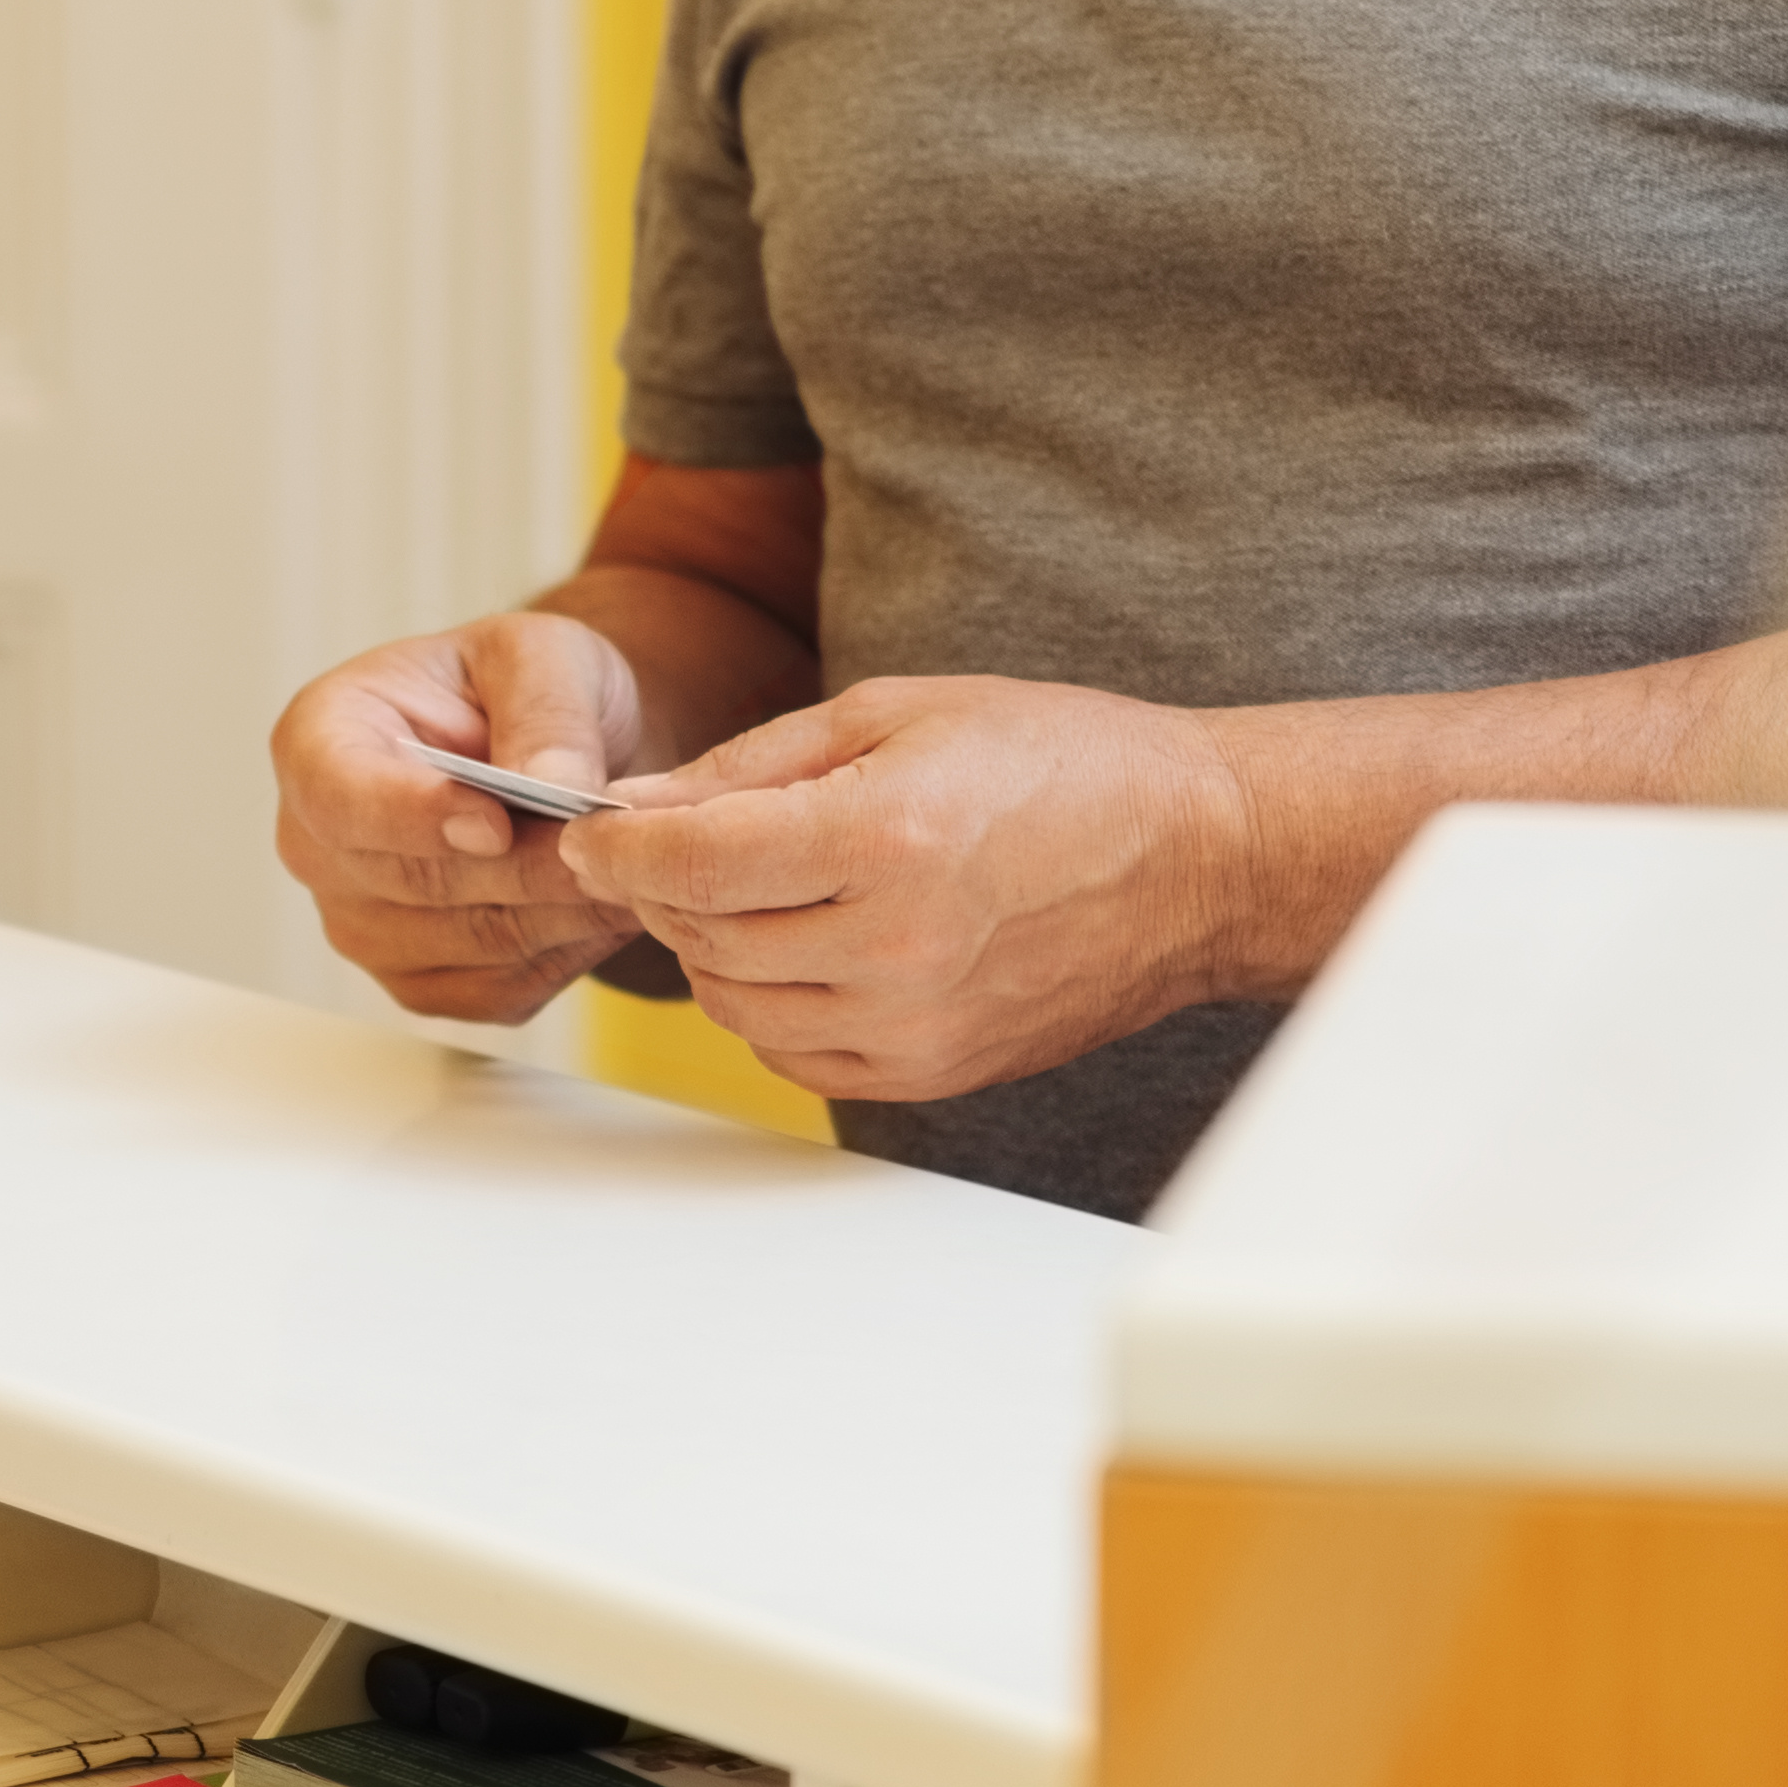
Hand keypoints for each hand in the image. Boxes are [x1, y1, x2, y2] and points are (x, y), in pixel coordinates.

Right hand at [269, 612, 673, 1022]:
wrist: (546, 753)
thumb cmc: (519, 689)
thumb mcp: (541, 656)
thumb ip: (544, 713)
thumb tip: (552, 785)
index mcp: (316, 743)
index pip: (339, 800)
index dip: (414, 818)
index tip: (498, 822)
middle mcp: (317, 848)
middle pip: (416, 883)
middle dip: (528, 866)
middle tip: (618, 846)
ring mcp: (360, 927)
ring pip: (472, 942)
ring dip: (564, 910)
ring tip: (632, 866)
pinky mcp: (420, 984)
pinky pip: (501, 989)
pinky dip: (568, 951)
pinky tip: (605, 903)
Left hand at [551, 670, 1252, 1104]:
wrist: (1197, 859)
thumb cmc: (1062, 763)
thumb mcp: (899, 714)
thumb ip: (753, 766)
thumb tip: (635, 808)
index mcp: (887, 838)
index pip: (690, 864)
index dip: (616, 848)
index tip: (590, 832)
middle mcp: (896, 946)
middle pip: (701, 937)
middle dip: (667, 889)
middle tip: (684, 844)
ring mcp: (915, 1024)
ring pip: (734, 1005)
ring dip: (716, 948)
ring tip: (762, 889)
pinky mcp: (932, 1072)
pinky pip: (793, 1054)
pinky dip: (772, 1004)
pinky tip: (811, 945)